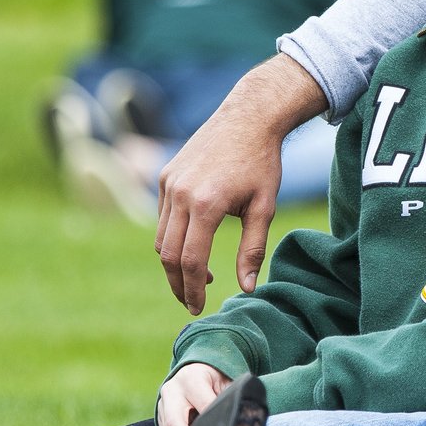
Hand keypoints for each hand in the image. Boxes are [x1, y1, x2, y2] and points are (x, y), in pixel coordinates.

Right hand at [154, 55, 321, 313]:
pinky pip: (162, 217)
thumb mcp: (265, 208)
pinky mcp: (165, 176)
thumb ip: (253, 250)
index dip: (192, 289)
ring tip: (198, 276)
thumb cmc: (262, 164)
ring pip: (161, 238)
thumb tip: (247, 288)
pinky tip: (194, 245)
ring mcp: (169, 183)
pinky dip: (172, 238)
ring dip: (174, 262)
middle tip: (191, 302)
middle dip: (177, 283)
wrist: (247, 117)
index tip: (199, 308)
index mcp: (207, 204)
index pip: (190, 260)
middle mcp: (180, 193)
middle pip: (168, 254)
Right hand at [156, 363, 229, 425]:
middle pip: (175, 424)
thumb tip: (242, 420)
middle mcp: (172, 391)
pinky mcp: (160, 417)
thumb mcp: (226, 381)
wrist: (195, 369)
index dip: (214, 424)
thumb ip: (232, 398)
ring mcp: (163, 404)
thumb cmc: (216, 378)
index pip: (203, 406)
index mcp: (191, 378)